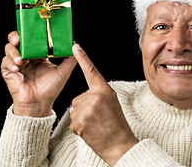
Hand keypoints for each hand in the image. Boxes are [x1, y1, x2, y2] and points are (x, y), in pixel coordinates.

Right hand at [1, 31, 76, 116]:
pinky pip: (5, 62)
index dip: (31, 33)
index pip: (32, 39)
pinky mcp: (8, 72)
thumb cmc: (51, 88)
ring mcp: (17, 64)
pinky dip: (10, 63)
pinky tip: (17, 68)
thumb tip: (74, 44)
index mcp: (38, 55)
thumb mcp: (64, 71)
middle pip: (17, 40)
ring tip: (21, 60)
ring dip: (13, 52)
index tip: (34, 29)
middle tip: (19, 38)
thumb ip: (70, 58)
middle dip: (16, 36)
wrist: (40, 103)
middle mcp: (27, 57)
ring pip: (9, 49)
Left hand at [69, 44, 138, 165]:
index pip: (91, 71)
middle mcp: (95, 96)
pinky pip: (72, 121)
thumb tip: (80, 99)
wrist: (119, 144)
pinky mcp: (79, 121)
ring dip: (81, 118)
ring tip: (95, 124)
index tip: (75, 46)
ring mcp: (86, 109)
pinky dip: (78, 128)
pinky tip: (90, 130)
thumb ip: (97, 95)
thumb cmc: (116, 124)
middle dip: (83, 108)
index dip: (83, 58)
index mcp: (104, 90)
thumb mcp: (111, 102)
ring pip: (74, 110)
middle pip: (78, 98)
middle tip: (97, 118)